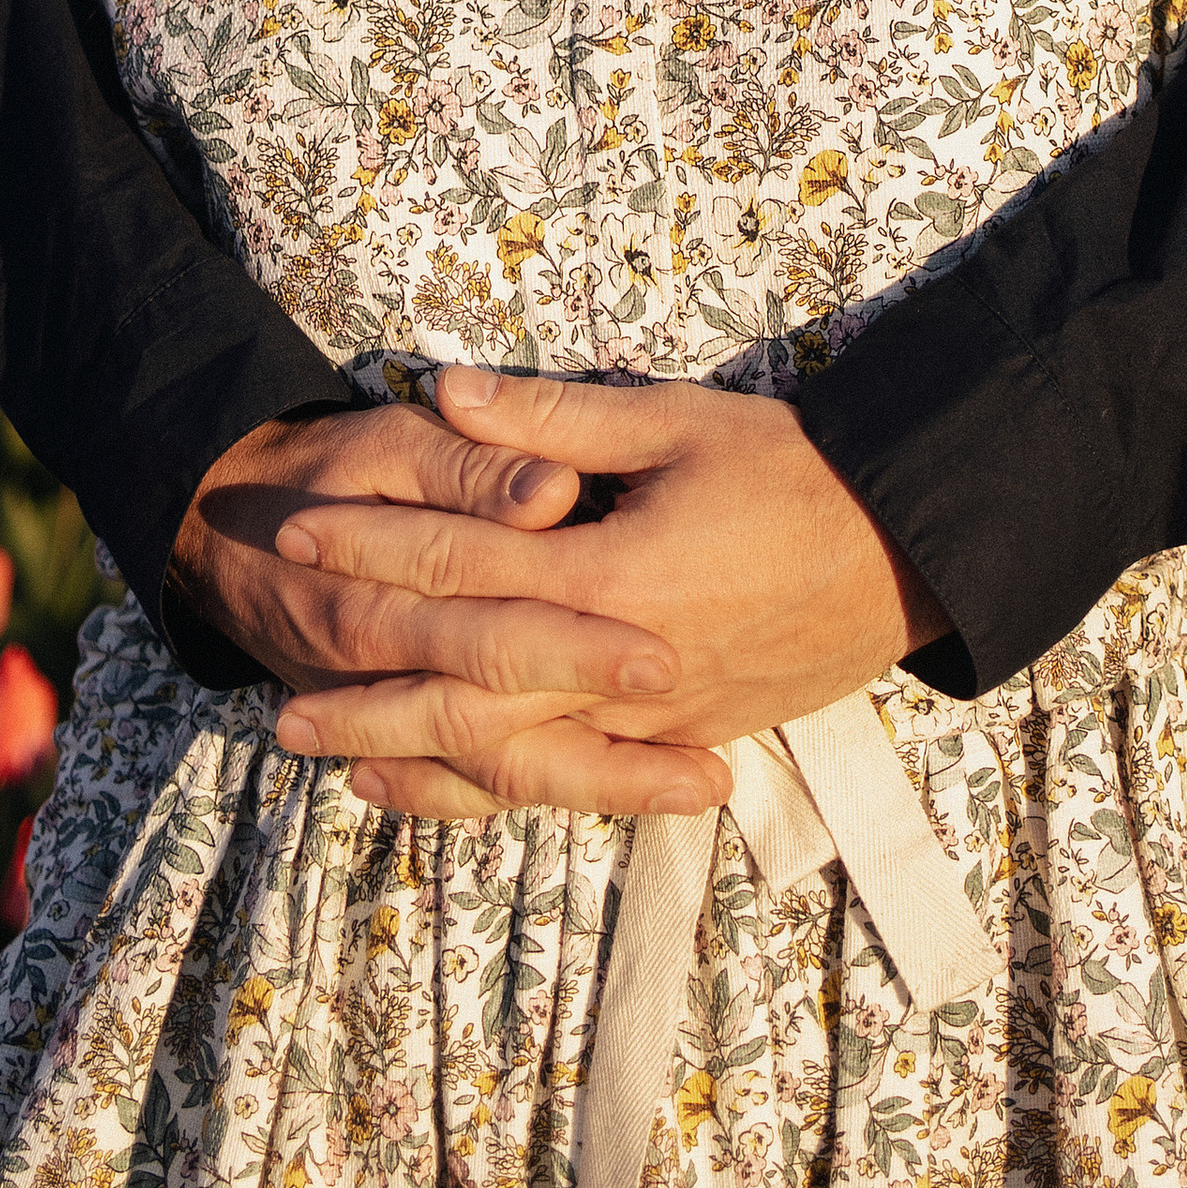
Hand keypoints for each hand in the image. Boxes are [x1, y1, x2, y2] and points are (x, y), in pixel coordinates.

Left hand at [269, 367, 947, 821]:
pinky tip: (446, 794)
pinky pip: (572, 783)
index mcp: (614, 572)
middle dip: (369, 691)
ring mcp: (654, 719)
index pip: (468, 563)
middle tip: (276, 706)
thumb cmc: (796, 471)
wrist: (909, 554)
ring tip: (333, 762)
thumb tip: (445, 393)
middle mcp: (623, 663)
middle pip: (468, 687)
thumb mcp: (678, 424)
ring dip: (416, 761)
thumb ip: (554, 425)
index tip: (304, 535)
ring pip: (512, 757)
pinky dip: (498, 792)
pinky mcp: (684, 744)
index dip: (379, 547)